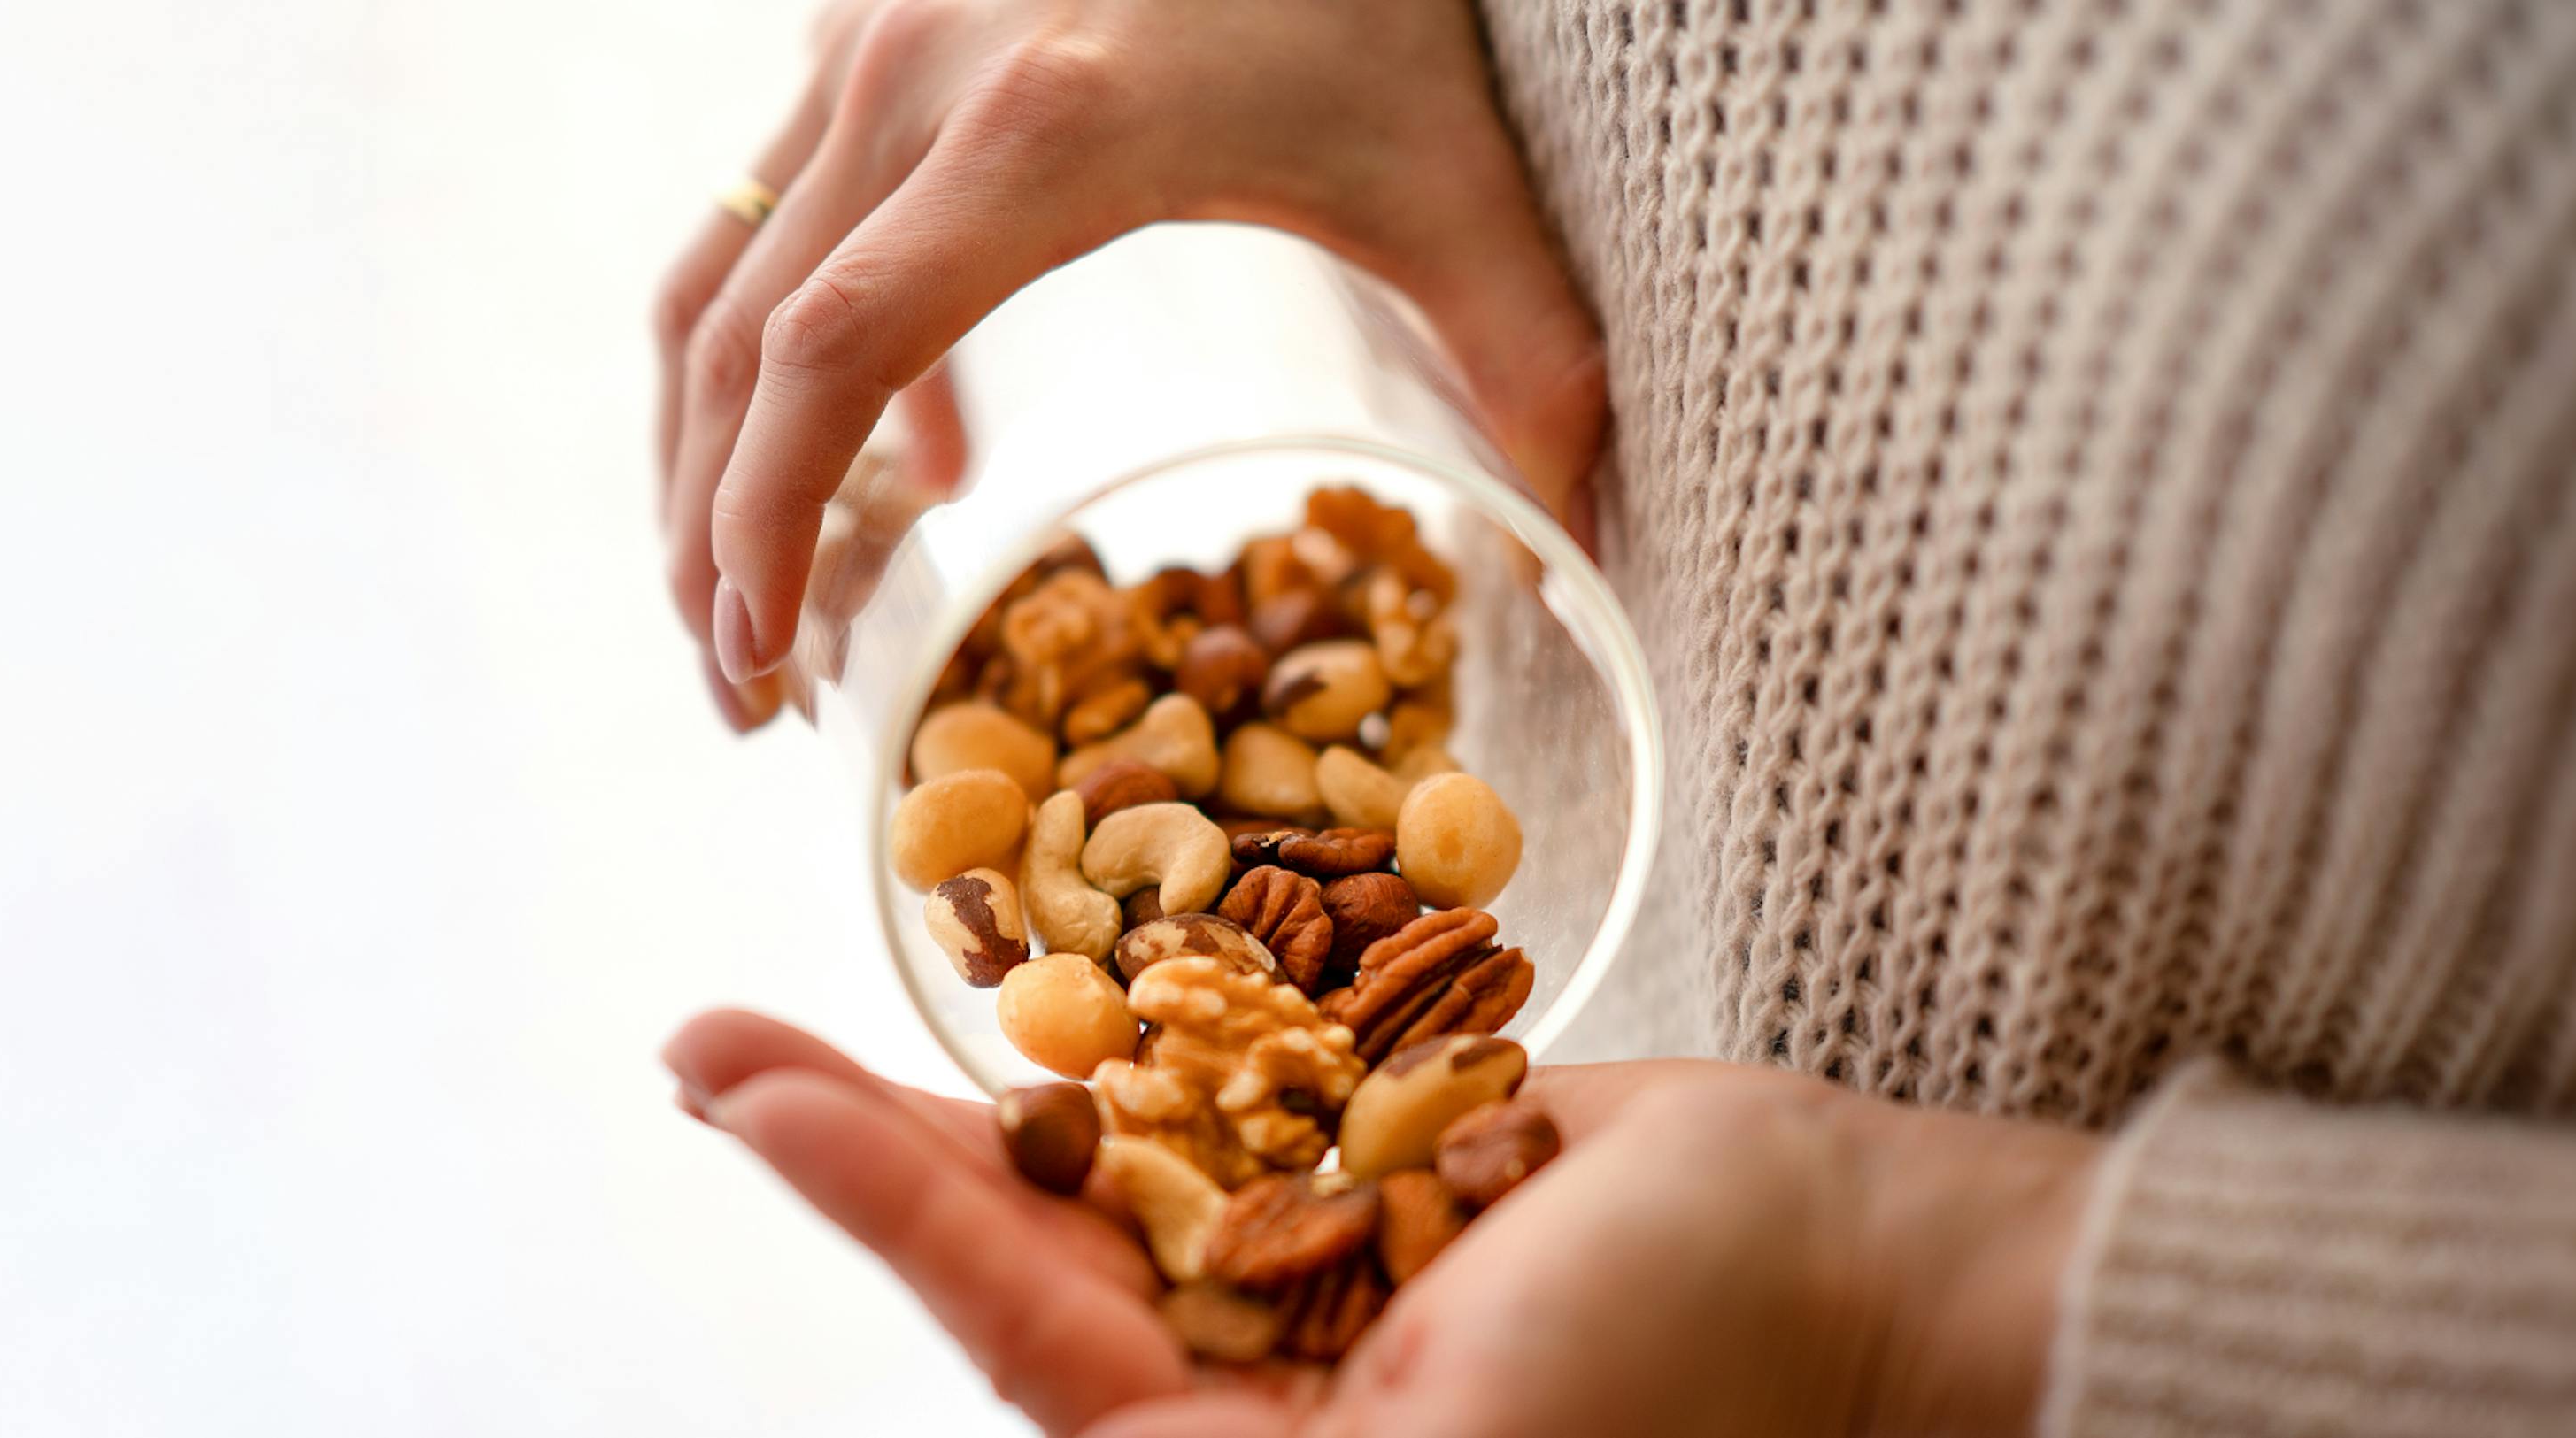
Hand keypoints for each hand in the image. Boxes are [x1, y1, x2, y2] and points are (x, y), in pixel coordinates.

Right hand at [657, 0, 1609, 725]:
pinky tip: (910, 459)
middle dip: (712, 537)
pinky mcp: (868, 20)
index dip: (772, 519)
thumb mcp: (1460, 176)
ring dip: (707, 453)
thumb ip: (1527, 361)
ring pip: (720, 273)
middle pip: (740, 338)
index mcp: (1044, 128)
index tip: (771, 658)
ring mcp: (871, 35)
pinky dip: (786, 348)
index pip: (840, 349)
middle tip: (746, 694)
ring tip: (753, 603)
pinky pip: (776, 208)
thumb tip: (1571, 543)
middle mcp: (915, 73)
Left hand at [666, 1010, 2094, 1436]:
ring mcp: (1320, 1253)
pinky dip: (1123, 1018)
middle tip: (704, 1049)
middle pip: (1028, 1240)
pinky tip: (1025, 960)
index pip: (1025, 1328)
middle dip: (866, 1147)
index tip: (732, 1087)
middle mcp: (1267, 1368)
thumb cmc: (1685, 1369)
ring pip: (1105, 1148)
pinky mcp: (1381, 1150)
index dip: (872, 1205)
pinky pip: (1225, 1076)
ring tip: (801, 1010)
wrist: (1871, 1257)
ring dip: (963, 1074)